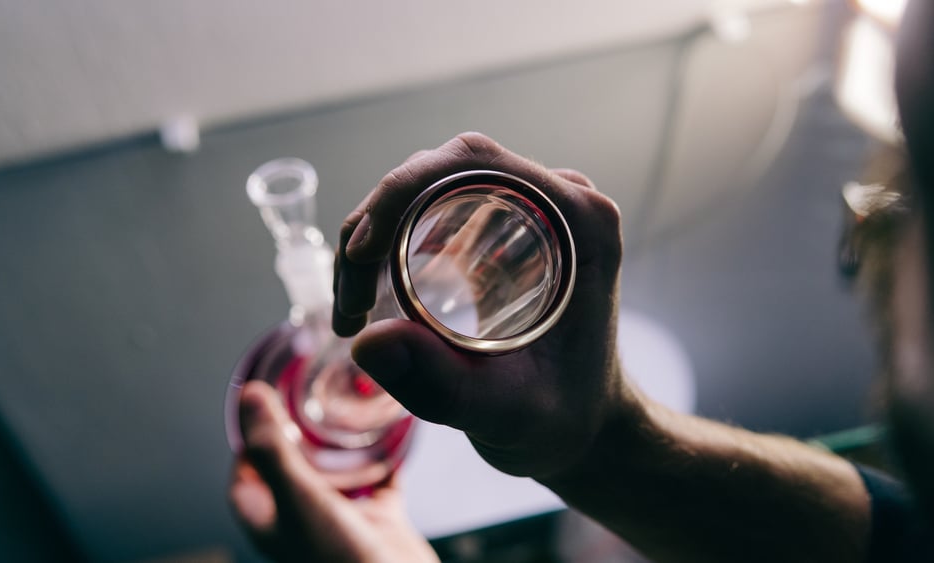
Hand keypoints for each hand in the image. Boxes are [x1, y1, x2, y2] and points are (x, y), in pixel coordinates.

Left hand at [228, 381, 437, 562]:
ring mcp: (341, 517)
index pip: (246, 463)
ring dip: (344, 440)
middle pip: (293, 461)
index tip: (266, 395)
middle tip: (311, 390)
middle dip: (302, 426)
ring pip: (337, 469)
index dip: (252, 429)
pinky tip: (394, 433)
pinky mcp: (379, 518)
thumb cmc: (338, 561)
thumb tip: (249, 397)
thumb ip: (273, 448)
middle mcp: (301, 515)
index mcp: (268, 516)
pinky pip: (381, 478)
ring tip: (351, 404)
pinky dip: (386, 455)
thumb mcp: (299, 497)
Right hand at [333, 132, 627, 477]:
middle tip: (350, 302)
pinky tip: (365, 301)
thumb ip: (443, 386)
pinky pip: (431, 212)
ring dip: (373, 238)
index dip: (402, 189)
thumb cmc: (562, 419)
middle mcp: (556, 200)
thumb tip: (366, 343)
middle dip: (376, 222)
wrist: (583, 429)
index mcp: (579, 222)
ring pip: (427, 188)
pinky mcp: (500, 230)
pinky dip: (386, 247)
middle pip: (442, 170)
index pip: (475, 163)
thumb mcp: (508, 414)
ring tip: (351, 312)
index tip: (360, 251)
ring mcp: (528, 210)